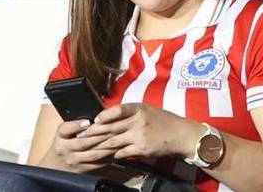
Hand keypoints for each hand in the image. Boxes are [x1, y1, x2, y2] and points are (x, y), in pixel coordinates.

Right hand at [48, 119, 114, 171]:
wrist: (56, 164)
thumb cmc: (65, 143)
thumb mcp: (65, 132)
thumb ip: (77, 124)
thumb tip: (97, 116)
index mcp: (60, 136)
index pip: (65, 129)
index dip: (76, 125)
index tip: (88, 122)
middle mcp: (64, 149)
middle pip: (83, 142)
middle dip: (101, 135)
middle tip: (115, 128)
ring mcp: (73, 161)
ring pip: (92, 154)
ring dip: (107, 147)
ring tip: (119, 139)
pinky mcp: (81, 170)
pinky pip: (97, 164)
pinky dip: (109, 157)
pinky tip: (117, 150)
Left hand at [82, 103, 199, 159]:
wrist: (181, 134)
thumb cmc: (164, 121)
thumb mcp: (148, 110)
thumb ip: (130, 112)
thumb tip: (108, 116)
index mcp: (139, 108)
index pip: (117, 109)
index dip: (103, 115)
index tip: (94, 120)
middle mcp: (138, 121)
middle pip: (110, 127)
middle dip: (94, 133)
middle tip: (81, 137)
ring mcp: (139, 135)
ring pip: (112, 141)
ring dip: (99, 146)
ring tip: (89, 148)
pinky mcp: (141, 148)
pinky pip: (121, 152)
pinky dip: (113, 154)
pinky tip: (109, 155)